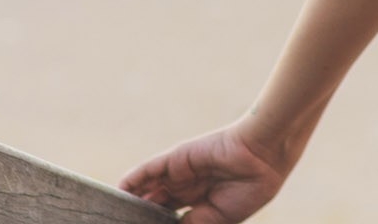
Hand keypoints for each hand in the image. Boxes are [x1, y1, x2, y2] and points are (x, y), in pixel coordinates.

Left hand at [119, 120, 289, 222]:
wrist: (263, 159)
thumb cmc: (249, 189)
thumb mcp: (217, 218)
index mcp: (201, 204)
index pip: (172, 218)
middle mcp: (188, 188)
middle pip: (157, 204)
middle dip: (141, 215)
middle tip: (122, 222)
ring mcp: (181, 173)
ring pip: (150, 188)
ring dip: (133, 200)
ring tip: (114, 213)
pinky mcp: (176, 159)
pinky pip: (149, 170)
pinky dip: (134, 180)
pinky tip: (120, 190)